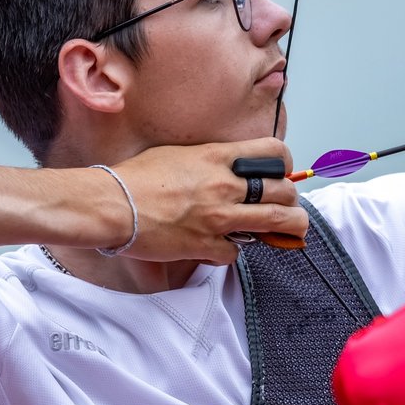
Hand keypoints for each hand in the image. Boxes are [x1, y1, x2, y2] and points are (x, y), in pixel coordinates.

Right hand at [113, 137, 308, 264]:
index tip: (283, 174)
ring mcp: (219, 217)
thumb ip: (208, 160)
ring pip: (276, 222)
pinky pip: (237, 252)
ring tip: (289, 232)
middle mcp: (224, 185)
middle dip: (292, 201)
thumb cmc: (135, 178)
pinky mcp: (207, 245)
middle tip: (288, 207)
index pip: (274, 151)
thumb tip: (224, 168)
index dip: (286, 164)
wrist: (112, 204)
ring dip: (288, 228)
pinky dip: (232, 251)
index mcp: (217, 157)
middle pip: (284, 191)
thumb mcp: (178, 154)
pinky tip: (221, 247)